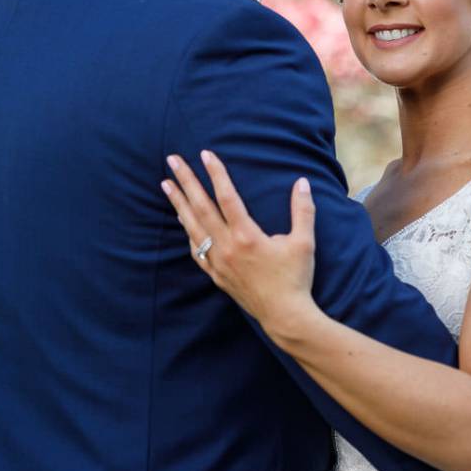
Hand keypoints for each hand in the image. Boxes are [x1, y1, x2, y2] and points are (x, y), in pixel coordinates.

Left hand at [161, 151, 316, 335]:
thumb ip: (303, 211)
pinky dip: (188, 232)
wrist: (284, 316)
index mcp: (247, 236)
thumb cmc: (295, 278)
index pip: (227, 197)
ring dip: (179, 204)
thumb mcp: (304, 243)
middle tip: (172, 161)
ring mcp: (218, 262)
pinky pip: (196, 250)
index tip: (205, 154)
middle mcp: (227, 247)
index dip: (216, 174)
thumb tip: (302, 182)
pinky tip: (183, 222)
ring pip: (193, 227)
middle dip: (186, 182)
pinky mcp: (217, 275)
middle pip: (201, 208)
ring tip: (166, 185)